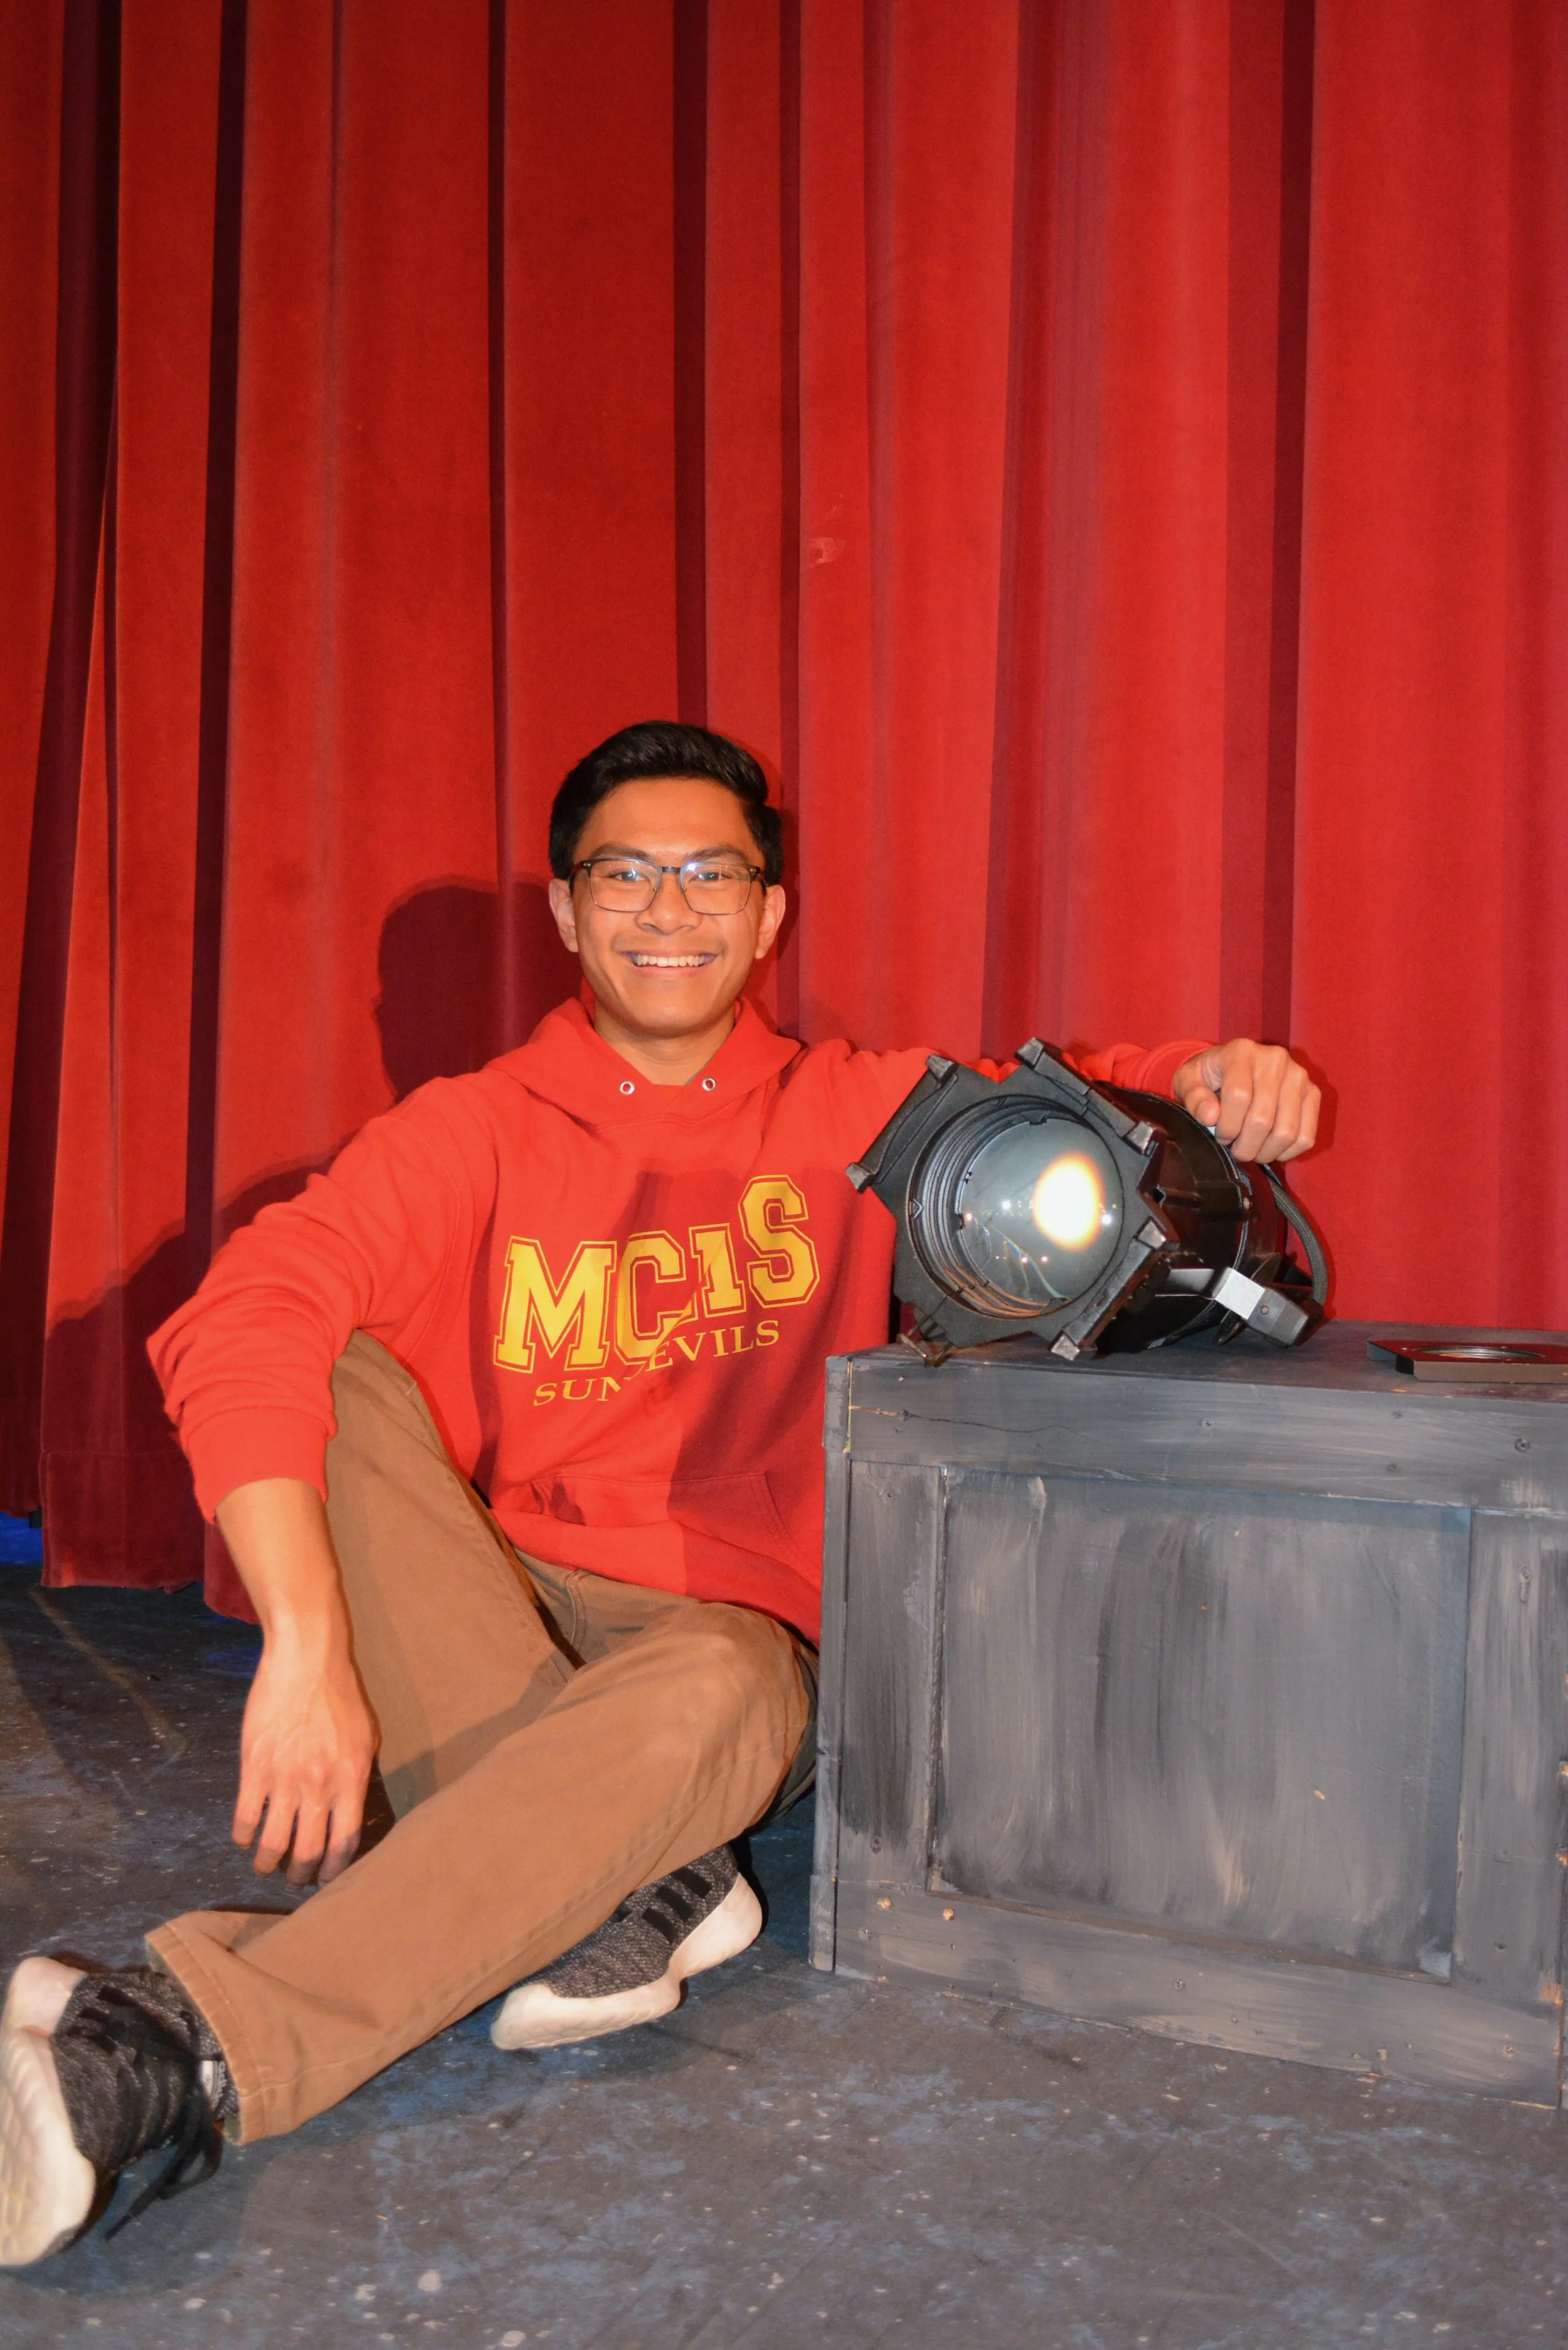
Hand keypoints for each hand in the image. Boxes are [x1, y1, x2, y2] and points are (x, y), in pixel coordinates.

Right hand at [216, 1477, 378, 1889]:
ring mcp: (284, 1779)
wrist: (306, 1659)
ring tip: (268, 1866)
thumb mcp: (366, 1736)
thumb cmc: (340, 1694)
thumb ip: (358, 1775)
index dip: (335, 1868)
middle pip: (308, 1850)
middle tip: (296, 1879)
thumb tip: (350, 1809)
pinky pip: (246, 1817)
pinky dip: (244, 1836)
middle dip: (301, 1874)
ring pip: (273, 1843)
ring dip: (269, 1863)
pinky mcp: (253, 1767)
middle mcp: (319, 1786)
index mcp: (351, 1780)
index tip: (328, 1878)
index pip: (345, 1842)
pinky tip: (246, 1839)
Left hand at [1172, 1039, 1319, 1164]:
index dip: (1227, 1126)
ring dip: (1264, 1152)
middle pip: (1262, 1118)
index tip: (1220, 1135)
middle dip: (1244, 1146)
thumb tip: (1211, 1116)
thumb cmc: (1209, 1076)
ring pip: (1286, 1132)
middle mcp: (1275, 1059)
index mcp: (1241, 1052)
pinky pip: (1305, 1137)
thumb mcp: (1189, 1080)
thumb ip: (1193, 1097)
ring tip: (1251, 1150)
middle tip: (1235, 1149)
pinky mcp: (1312, 1094)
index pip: (1239, 1096)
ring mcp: (1298, 1076)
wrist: (1233, 1067)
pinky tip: (1269, 1148)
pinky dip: (1286, 1153)